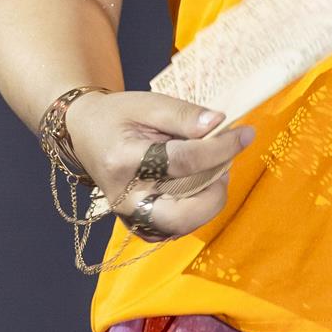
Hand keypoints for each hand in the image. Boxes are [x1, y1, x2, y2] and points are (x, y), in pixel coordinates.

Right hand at [63, 90, 255, 240]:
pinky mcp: (138, 225)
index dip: (220, 148)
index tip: (244, 134)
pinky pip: (177, 228)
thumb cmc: (116, 116)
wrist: (86, 134)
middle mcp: (126, 198)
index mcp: (124, 161)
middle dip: (216, 193)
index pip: (183, 162)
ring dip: (209, 201)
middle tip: (226, 166)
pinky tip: (199, 184)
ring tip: (213, 169)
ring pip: (183, 226)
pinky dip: (196, 209)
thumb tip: (219, 124)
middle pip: (183, 215)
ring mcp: (130, 217)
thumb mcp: (147, 104)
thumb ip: (183, 114)